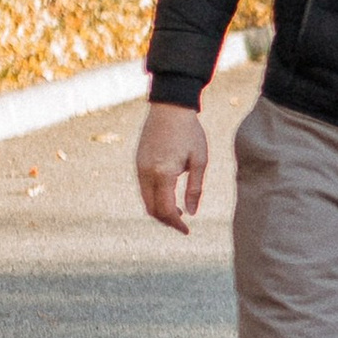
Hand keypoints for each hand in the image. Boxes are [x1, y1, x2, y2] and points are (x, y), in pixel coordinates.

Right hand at [136, 103, 207, 233]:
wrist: (170, 107)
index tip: (187, 230)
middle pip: (151, 209)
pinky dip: (153, 197)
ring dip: (159, 209)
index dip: (175, 224)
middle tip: (181, 223)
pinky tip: (168, 195)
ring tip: (176, 211)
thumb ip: (195, 189)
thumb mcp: (199, 161)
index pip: (165, 209)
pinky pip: (143, 187)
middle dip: (166, 220)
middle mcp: (146, 172)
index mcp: (163, 174)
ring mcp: (139, 167)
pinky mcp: (138, 161)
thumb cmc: (189, 132)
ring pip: (145, 199)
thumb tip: (191, 213)